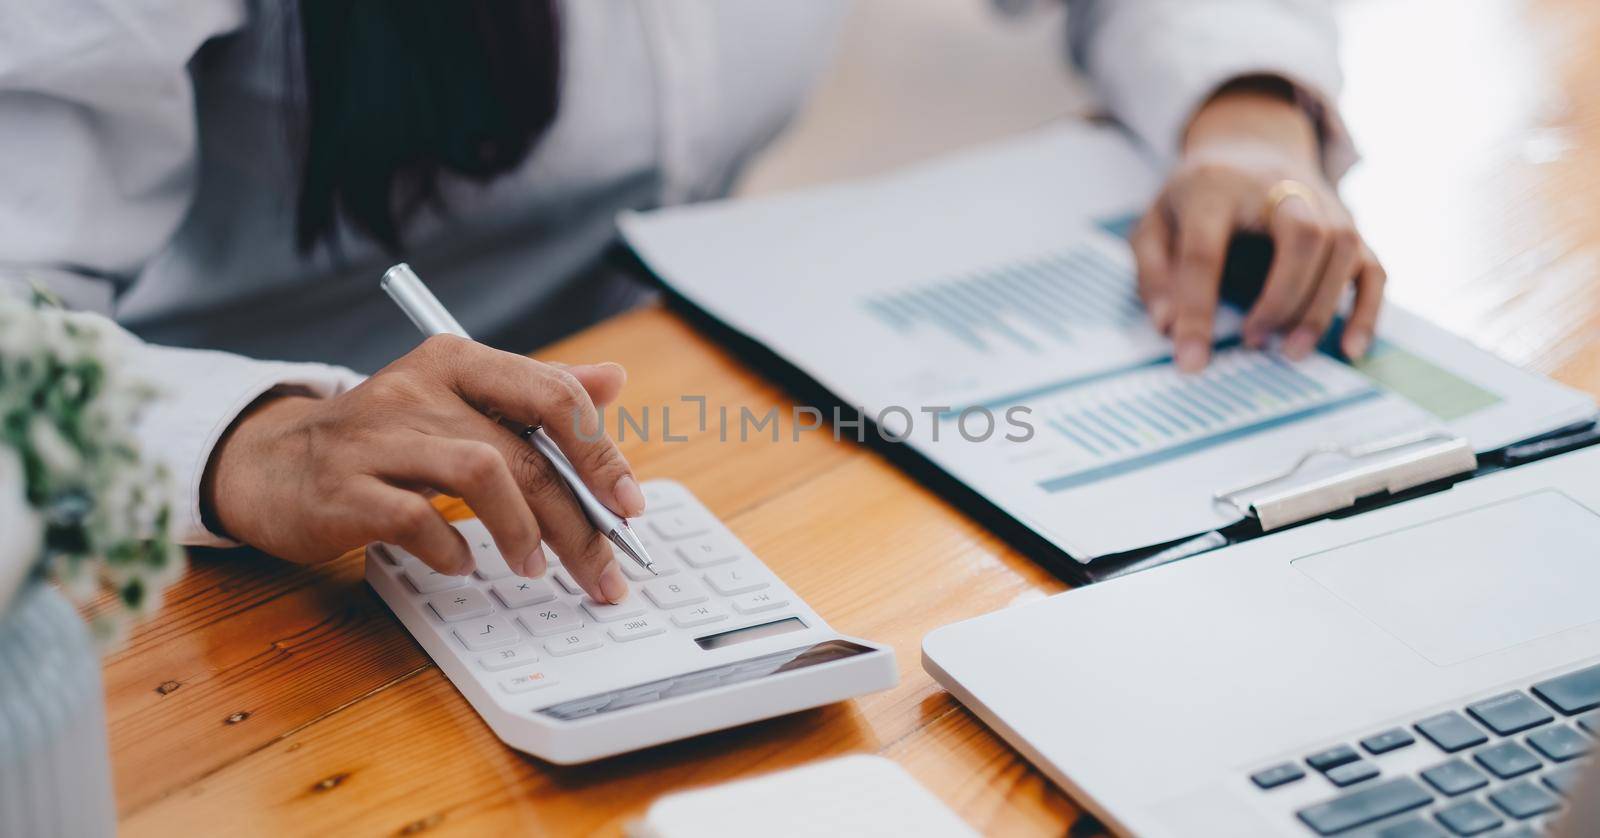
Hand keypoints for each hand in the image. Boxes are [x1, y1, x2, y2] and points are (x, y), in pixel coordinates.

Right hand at [202, 335, 644, 602]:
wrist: (271, 463)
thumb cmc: (384, 440)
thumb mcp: (458, 403)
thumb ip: (534, 395)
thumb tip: (613, 381)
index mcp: (456, 361)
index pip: (551, 395)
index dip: (599, 454)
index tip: (629, 508)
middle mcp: (418, 389)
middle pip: (524, 452)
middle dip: (576, 520)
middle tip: (603, 569)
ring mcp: (377, 437)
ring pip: (480, 475)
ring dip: (522, 532)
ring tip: (534, 567)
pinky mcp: (342, 489)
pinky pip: (415, 519)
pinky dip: (452, 550)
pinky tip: (463, 566)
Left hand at [1132, 81, 1385, 371]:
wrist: (1249, 147)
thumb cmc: (1196, 199)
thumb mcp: (1154, 225)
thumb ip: (1154, 275)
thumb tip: (1167, 327)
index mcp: (1215, 189)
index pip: (1205, 252)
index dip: (1197, 310)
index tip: (1191, 361)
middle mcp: (1278, 187)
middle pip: (1302, 234)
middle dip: (1282, 297)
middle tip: (1253, 342)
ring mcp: (1323, 203)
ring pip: (1343, 248)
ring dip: (1319, 308)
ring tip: (1287, 351)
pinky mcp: (1350, 225)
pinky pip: (1373, 268)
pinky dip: (1367, 311)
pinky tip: (1349, 350)